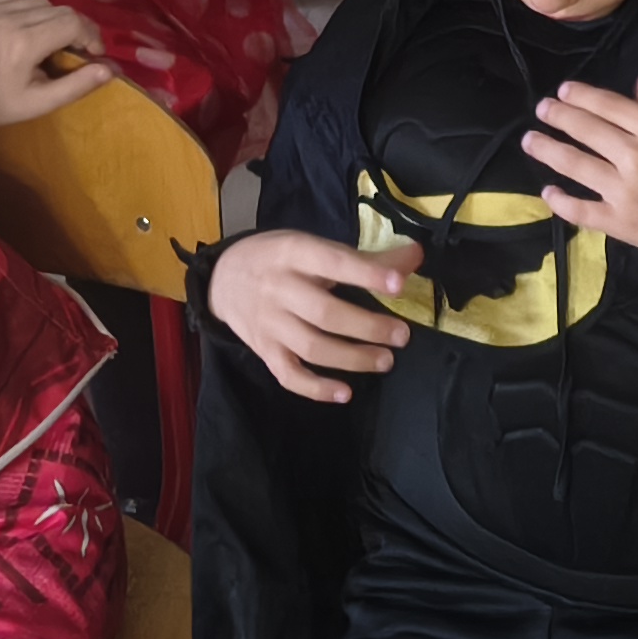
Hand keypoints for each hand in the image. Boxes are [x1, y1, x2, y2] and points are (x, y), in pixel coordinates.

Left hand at [0, 0, 116, 141]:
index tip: (92, 52)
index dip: (90, 35)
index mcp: (23, 44)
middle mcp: (7, 19)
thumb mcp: (42, 102)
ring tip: (46, 41)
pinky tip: (23, 30)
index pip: (72, 23)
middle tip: (73, 49)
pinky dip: (28, 11)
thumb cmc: (2, 104)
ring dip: (51, 19)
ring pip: (40, 2)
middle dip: (74, 28)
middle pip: (59, 10)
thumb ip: (77, 85)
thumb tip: (110, 69)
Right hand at [204, 231, 417, 402]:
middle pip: (325, 313)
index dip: (366, 274)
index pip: (333, 263)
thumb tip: (415, 258)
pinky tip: (344, 393)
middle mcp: (278, 289)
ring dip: (352, 358)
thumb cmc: (278, 258)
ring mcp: (269, 324)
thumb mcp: (313, 244)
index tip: (399, 286)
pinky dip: (316, 388)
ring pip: (312, 346)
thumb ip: (363, 257)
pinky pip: (289, 375)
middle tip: (401, 335)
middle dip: (367, 327)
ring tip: (386, 360)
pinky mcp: (263, 351)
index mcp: (293, 253)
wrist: (222, 279)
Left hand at [525, 74, 637, 303]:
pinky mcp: (621, 223)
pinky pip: (581, 210)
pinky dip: (561, 200)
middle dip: (557, 116)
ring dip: (548, 150)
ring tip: (531, 140)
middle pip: (585, 130)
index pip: (607, 105)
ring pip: (575, 165)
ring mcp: (625, 191)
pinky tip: (549, 191)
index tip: (563, 91)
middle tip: (540, 110)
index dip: (580, 95)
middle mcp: (635, 155)